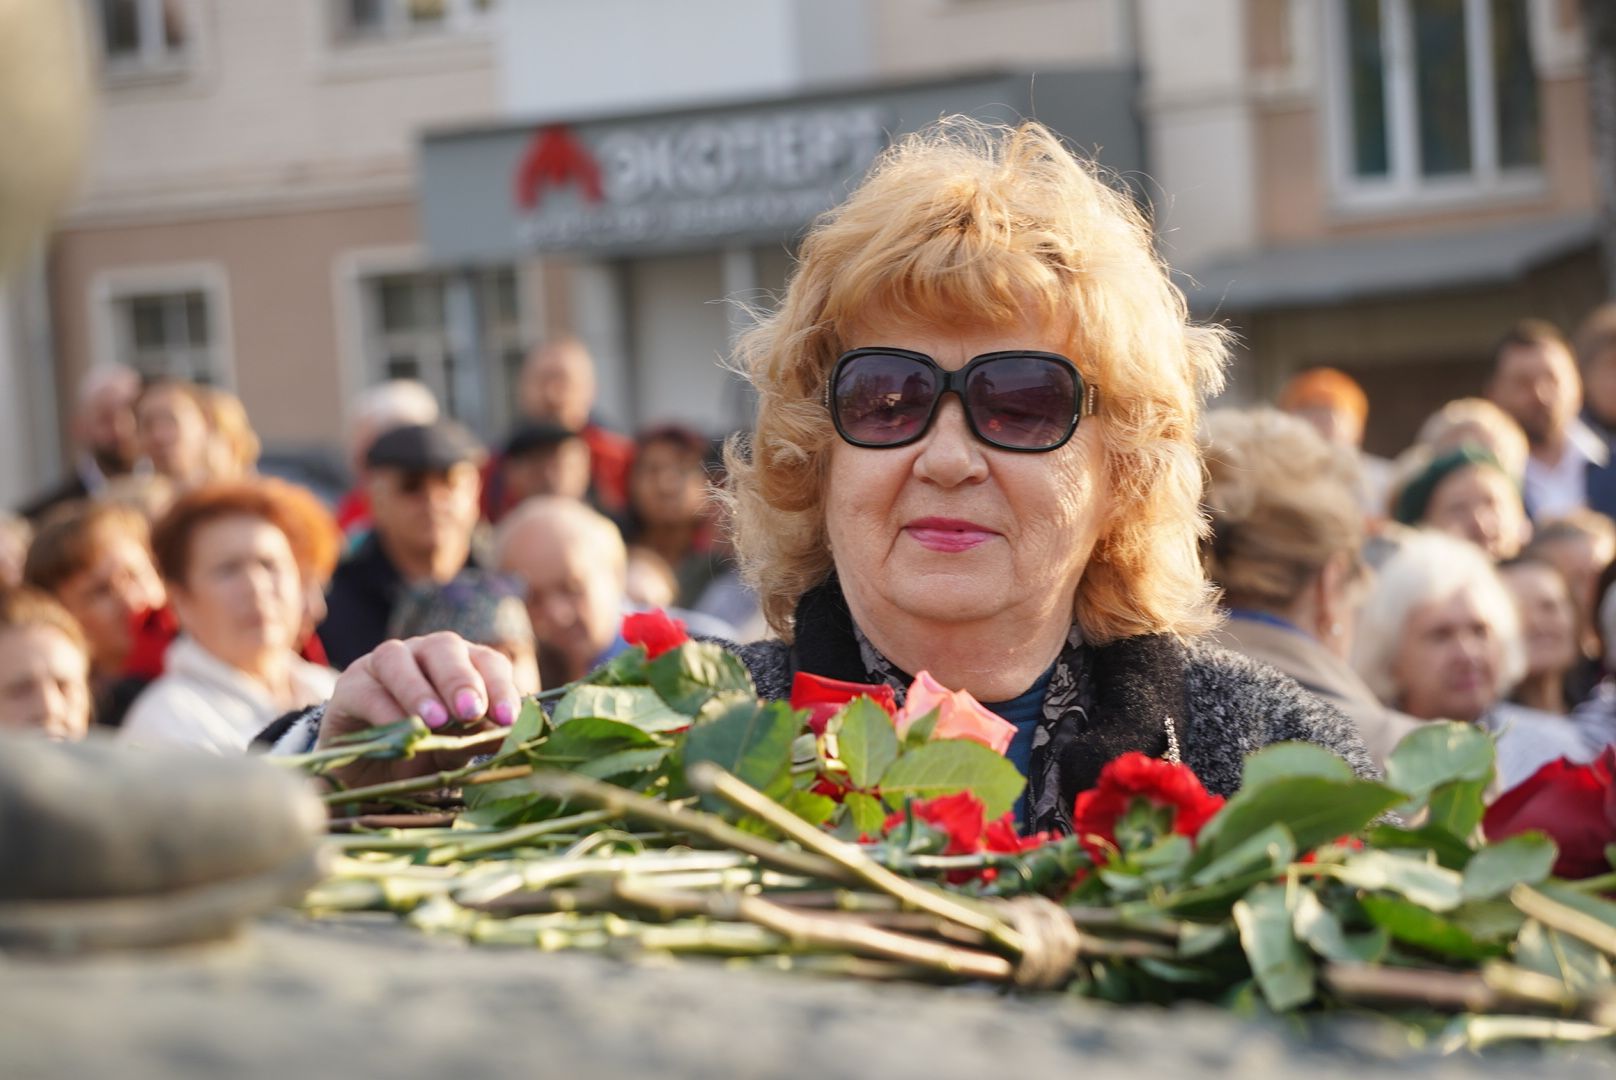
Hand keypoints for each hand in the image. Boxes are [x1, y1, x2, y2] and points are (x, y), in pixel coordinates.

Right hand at [317, 632, 526, 789]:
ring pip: (399, 659)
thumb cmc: (422, 753)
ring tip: (436, 721)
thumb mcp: (456, 749)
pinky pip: (368, 690)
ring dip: (420, 690)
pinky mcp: (351, 686)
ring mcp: (384, 665)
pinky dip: (386, 710)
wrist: (369, 775)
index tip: (508, 719)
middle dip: (461, 680)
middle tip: (471, 711)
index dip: (500, 687)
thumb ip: (477, 740)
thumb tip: (510, 739)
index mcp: (462, 664)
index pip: (487, 663)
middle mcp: (424, 654)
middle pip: (445, 648)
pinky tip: (401, 731)